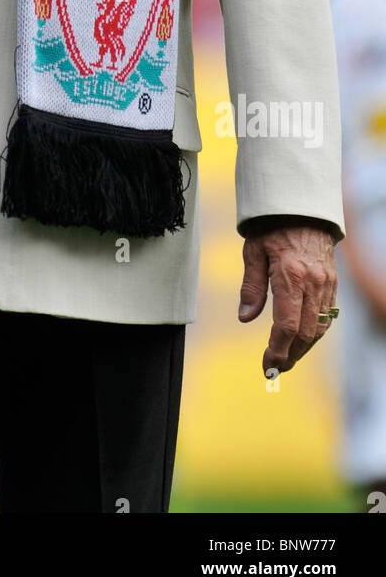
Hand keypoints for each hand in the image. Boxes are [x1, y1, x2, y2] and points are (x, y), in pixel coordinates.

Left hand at [238, 217, 337, 374]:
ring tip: (286, 359)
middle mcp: (313, 283)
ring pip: (320, 328)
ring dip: (304, 348)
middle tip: (274, 370)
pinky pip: (327, 315)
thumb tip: (245, 319)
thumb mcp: (253, 251)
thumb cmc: (272, 227)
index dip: (277, 351)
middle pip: (306, 333)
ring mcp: (326, 283)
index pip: (287, 326)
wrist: (301, 206)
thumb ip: (251, 286)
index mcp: (290, 276)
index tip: (266, 366)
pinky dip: (315, 333)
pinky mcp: (332, 282)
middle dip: (290, 356)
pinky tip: (301, 339)